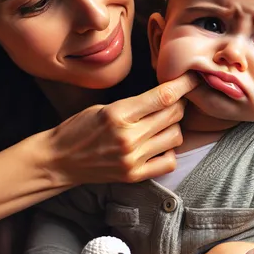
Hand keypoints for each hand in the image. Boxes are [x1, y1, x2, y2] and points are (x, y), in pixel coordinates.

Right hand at [44, 72, 199, 186]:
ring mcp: (132, 159)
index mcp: (118, 114)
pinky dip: (168, 151)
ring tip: (160, 124)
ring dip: (173, 128)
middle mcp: (128, 137)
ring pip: (175, 137)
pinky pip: (169, 161)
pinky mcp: (134, 175)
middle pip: (173, 115)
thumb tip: (167, 97)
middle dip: (178, 105)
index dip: (183, 85)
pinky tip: (157, 145)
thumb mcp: (103, 107)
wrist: (59, 160)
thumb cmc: (78, 129)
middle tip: (172, 102)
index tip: (194, 78)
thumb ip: (134, 104)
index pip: (162, 97)